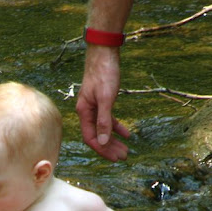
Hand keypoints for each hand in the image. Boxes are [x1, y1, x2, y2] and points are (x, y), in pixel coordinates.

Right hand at [76, 45, 130, 161]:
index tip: (115, 158)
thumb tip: (102, 142)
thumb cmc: (103, 74)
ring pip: (103, 130)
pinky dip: (116, 128)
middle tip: (124, 157)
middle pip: (97, 136)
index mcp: (84, 112)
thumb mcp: (106, 99)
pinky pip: (108, 119)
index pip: (91, 138)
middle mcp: (87, 112)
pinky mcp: (102, 101)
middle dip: (110, 148)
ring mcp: (94, 107)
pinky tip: (127, 134)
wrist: (104, 53)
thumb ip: (104, 121)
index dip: (102, 150)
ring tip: (126, 150)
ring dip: (114, 140)